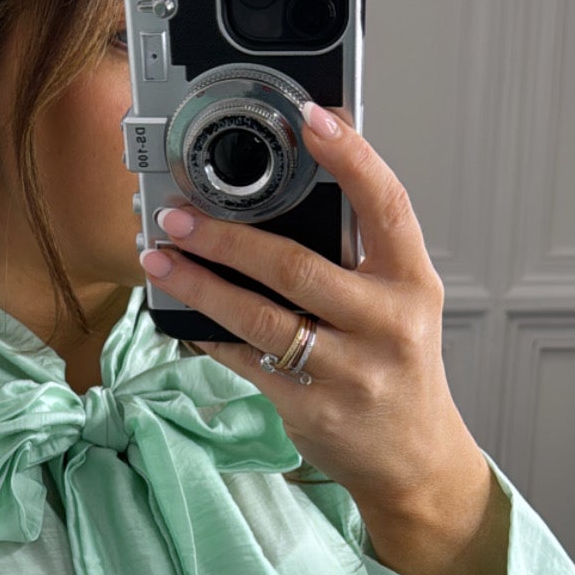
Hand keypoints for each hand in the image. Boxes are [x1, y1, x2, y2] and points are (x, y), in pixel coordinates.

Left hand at [139, 103, 477, 520]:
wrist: (414, 457)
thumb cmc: (399, 369)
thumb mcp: (402, 303)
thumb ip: (358, 255)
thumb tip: (285, 195)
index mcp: (411, 282)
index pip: (386, 205)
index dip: (351, 156)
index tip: (310, 117)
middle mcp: (386, 324)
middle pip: (298, 267)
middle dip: (227, 236)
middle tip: (179, 214)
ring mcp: (350, 370)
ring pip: (261, 318)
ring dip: (200, 285)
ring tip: (160, 259)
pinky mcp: (312, 407)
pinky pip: (247, 361)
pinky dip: (208, 334)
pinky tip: (182, 315)